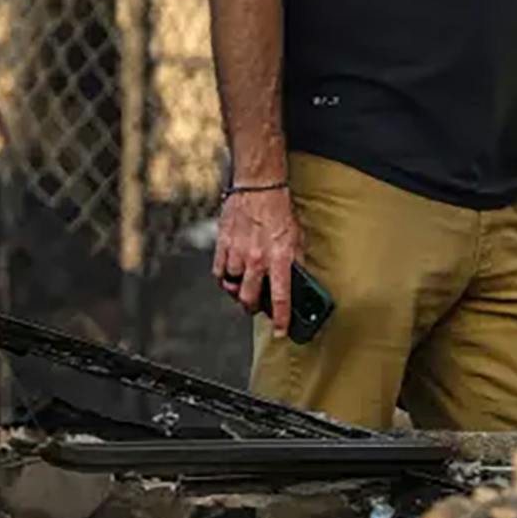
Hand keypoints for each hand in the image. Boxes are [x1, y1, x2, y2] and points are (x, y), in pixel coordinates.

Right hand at [215, 185, 304, 335]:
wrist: (258, 186)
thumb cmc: (279, 210)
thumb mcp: (297, 237)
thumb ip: (296, 261)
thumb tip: (299, 280)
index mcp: (279, 258)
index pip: (281, 298)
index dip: (281, 319)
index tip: (281, 331)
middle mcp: (257, 259)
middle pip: (248, 299)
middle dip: (253, 308)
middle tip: (256, 306)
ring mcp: (237, 253)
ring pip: (231, 287)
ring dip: (238, 290)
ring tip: (243, 286)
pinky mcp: (223, 245)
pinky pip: (218, 273)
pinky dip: (223, 278)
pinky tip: (230, 275)